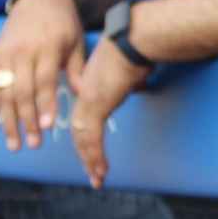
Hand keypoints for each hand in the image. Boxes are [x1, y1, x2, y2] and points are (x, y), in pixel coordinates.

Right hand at [0, 0, 86, 150]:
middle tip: (33, 143)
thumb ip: (76, 69)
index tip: (47, 126)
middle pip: (22, 91)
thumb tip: (86, 96)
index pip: (44, 80)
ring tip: (14, 144)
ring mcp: (6, 55)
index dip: (44, 104)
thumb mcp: (75, 41)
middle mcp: (23, 52)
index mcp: (46, 48)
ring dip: (8, 121)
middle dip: (27, 120)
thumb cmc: (63, 23)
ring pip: (4, 93)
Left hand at [69, 39, 149, 187]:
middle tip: (94, 174)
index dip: (86, 139)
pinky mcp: (95, 106)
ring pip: (83, 139)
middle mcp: (85, 95)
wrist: (134, 40)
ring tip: (98, 178)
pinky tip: (101, 169)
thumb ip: (128, 81)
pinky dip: (95, 157)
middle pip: (80, 133)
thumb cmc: (136, 49)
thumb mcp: (129, 68)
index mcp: (90, 87)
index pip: (84, 119)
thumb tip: (137, 84)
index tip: (92, 155)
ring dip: (91, 161)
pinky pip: (91, 138)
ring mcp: (88, 101)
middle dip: (87, 156)